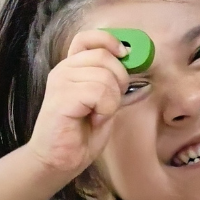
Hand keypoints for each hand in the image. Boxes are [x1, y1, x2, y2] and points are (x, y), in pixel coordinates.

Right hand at [26, 29, 130, 182]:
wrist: (57, 161)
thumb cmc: (78, 137)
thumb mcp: (104, 108)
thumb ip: (115, 90)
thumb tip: (143, 82)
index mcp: (72, 68)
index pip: (88, 38)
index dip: (109, 41)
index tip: (124, 56)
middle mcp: (64, 70)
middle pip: (104, 56)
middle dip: (119, 81)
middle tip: (109, 104)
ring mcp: (61, 82)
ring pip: (105, 77)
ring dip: (111, 101)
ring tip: (97, 115)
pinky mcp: (62, 97)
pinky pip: (98, 92)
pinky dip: (105, 110)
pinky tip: (93, 120)